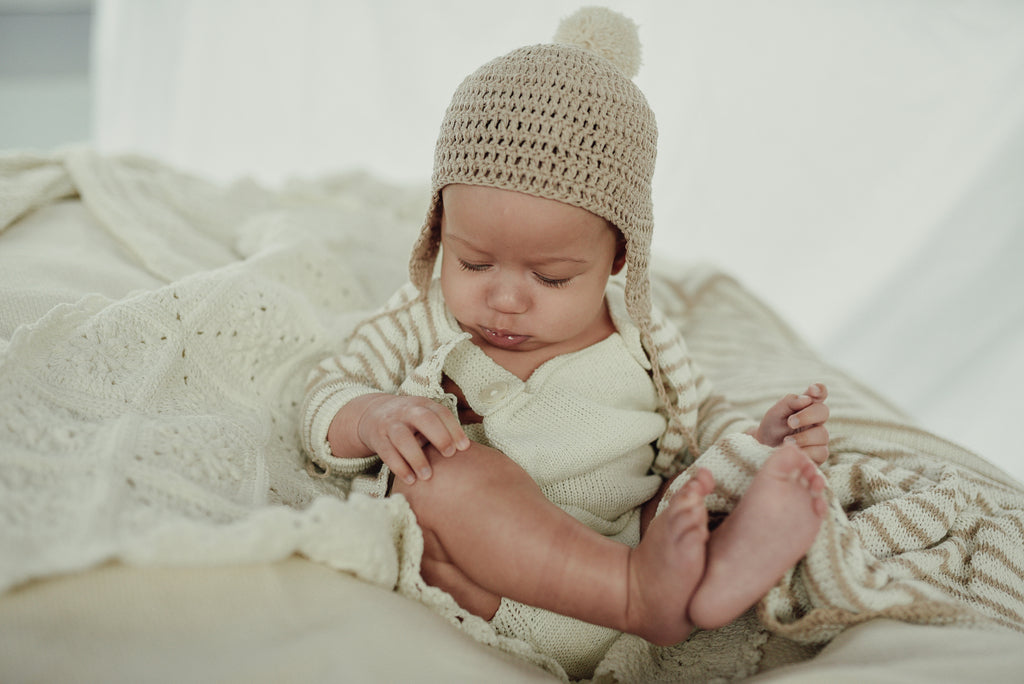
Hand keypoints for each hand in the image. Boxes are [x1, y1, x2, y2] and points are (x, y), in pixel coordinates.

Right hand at [349, 393, 469, 484]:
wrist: (371, 414)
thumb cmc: (409, 421)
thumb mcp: (424, 415)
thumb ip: (443, 428)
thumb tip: (471, 451)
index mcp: (423, 405)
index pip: (441, 413)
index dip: (454, 429)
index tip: (465, 447)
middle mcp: (407, 412)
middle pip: (423, 419)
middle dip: (438, 436)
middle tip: (449, 455)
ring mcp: (390, 424)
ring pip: (402, 438)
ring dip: (416, 457)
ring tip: (427, 476)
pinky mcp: (378, 439)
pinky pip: (388, 453)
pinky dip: (399, 467)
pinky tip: (411, 480)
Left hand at [752, 383, 829, 463]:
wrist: (765, 449)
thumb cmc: (772, 427)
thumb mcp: (775, 413)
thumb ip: (789, 402)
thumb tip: (806, 399)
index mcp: (807, 405)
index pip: (820, 393)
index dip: (819, 390)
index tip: (813, 390)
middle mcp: (816, 419)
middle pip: (823, 411)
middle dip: (807, 416)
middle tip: (790, 422)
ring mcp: (820, 436)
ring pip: (822, 434)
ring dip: (803, 438)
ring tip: (786, 441)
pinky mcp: (819, 453)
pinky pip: (821, 452)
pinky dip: (806, 452)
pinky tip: (795, 452)